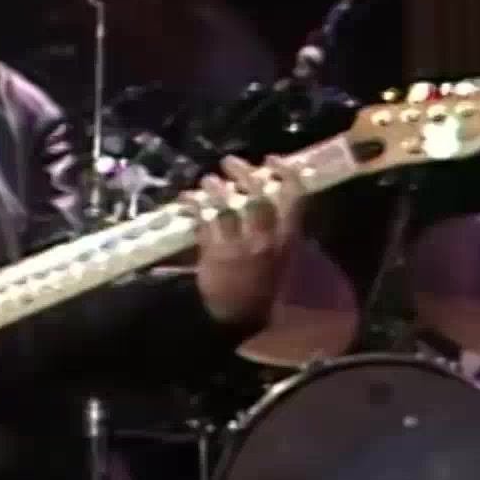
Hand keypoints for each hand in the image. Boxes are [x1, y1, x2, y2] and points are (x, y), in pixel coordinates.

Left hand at [191, 155, 305, 325]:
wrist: (239, 319)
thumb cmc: (263, 291)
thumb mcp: (283, 262)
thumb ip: (282, 233)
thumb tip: (276, 202)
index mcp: (287, 240)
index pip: (294, 198)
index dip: (284, 173)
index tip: (272, 160)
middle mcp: (264, 240)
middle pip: (257, 196)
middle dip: (243, 173)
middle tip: (229, 162)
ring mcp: (238, 246)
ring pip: (226, 206)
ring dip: (214, 188)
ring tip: (207, 181)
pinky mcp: (213, 254)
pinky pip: (201, 221)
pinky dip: (192, 206)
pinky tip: (185, 200)